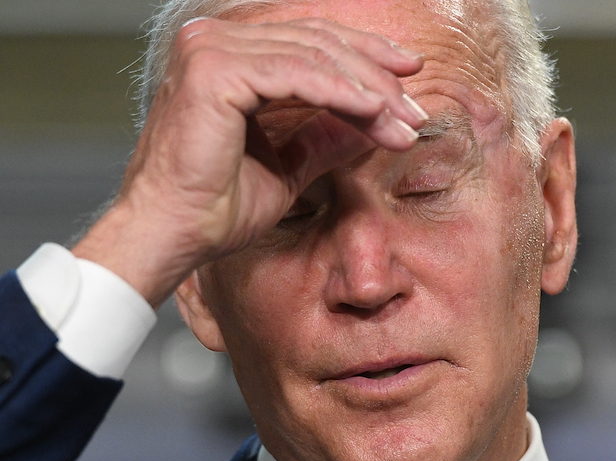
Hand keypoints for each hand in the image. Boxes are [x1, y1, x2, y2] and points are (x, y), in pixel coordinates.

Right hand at [73, 17, 426, 306]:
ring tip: (405, 122)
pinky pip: (298, 75)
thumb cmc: (214, 208)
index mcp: (227, 60)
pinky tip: (375, 112)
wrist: (172, 235)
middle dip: (376, 76)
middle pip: (317, 44)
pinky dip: (342, 94)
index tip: (406, 86)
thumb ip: (322, 138)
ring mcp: (211, 50)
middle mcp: (214, 42)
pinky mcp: (216, 69)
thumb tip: (369, 124)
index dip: (363, 63)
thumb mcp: (286, 168)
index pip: (308, 46)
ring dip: (368, 92)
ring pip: (314, 58)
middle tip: (415, 109)